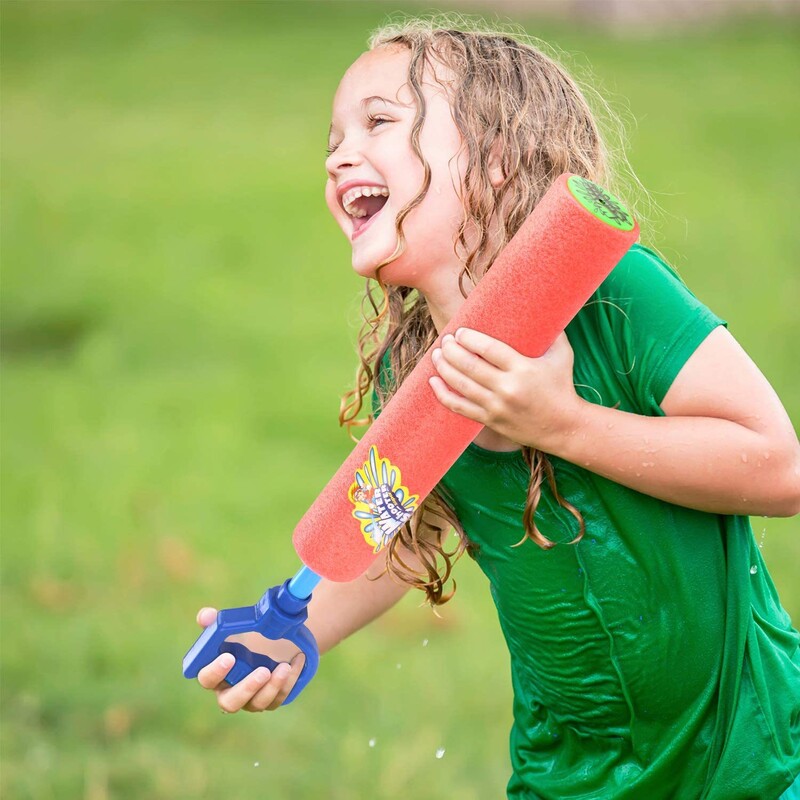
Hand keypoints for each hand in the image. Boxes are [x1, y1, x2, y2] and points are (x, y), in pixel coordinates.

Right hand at [194, 607, 305, 712]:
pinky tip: (296, 661)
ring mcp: (251, 699)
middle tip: (263, 671)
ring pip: (258, 703)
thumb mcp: (232, 626)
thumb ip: (215, 621)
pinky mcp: (270, 700)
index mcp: (216, 673)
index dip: (214, 672)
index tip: (229, 657)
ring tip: (284, 667)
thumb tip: (205, 616)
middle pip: (230, 703)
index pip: (207, 679)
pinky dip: (289, 681)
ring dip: (272, 687)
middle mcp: (230, 691)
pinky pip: (279, 697)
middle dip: (247, 688)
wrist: (276, 638)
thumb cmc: (246, 636)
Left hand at [428, 328, 581, 452]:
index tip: (459, 332)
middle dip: (452, 351)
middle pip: (470, 366)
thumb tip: (544, 303)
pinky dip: (443, 394)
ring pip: (461, 385)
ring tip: (437, 355)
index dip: (470, 339)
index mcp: (523, 369)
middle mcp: (508, 388)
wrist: (563, 426)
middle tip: (444, 341)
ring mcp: (497, 406)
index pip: (489, 349)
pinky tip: (433, 382)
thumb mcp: (562, 355)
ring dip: (444, 368)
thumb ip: (553, 330)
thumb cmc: (562, 385)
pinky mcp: (490, 420)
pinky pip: (460, 407)